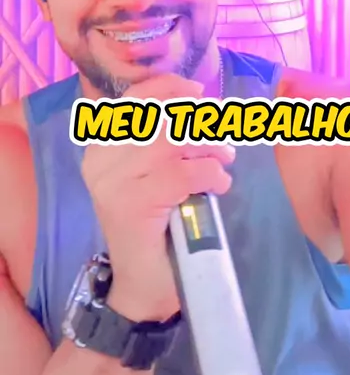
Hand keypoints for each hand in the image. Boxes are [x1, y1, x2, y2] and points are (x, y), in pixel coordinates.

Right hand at [81, 74, 234, 320]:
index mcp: (102, 148)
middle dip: (201, 125)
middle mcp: (101, 160)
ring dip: (211, 149)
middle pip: (161, 119)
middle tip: (224, 144)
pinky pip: (184, 173)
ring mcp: (114, 183)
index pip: (133, 100)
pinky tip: (219, 186)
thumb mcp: (155, 174)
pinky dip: (212, 174)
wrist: (144, 285)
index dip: (168, 89)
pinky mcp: (133, 205)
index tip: (197, 91)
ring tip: (224, 164)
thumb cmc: (155, 225)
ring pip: (174, 142)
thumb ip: (165, 140)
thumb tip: (202, 103)